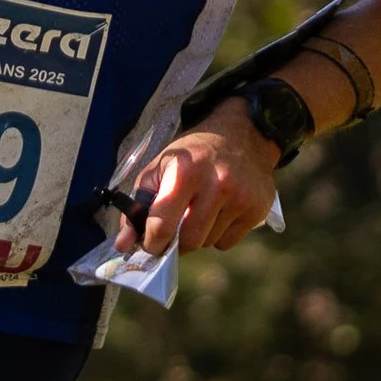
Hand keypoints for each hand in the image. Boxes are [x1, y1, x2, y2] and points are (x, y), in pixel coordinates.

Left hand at [114, 112, 279, 257]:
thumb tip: (123, 245)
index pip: (162, 225)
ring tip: (199, 211)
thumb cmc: (193, 154)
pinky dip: (218, 235)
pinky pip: (227, 242)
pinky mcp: (257, 209)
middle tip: (174, 229)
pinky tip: (219, 212)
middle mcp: (216, 184)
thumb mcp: (160, 168)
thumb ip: (138, 207)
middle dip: (177, 242)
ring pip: (208, 243)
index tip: (149, 244)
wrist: (241, 135)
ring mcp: (240, 198)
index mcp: (185, 172)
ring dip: (198, 235)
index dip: (151, 242)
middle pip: (189, 241)